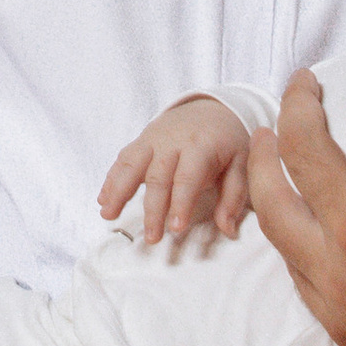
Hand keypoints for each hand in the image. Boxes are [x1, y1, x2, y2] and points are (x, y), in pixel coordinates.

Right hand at [100, 94, 253, 244]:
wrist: (211, 108)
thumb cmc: (228, 140)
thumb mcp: (241, 162)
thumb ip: (235, 195)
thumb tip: (228, 229)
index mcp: (200, 146)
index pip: (187, 177)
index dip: (180, 203)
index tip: (176, 229)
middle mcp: (173, 141)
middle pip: (157, 176)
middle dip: (152, 209)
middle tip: (151, 237)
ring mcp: (153, 138)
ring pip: (132, 164)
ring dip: (118, 190)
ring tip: (108, 215)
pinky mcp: (141, 140)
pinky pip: (123, 159)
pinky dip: (111, 179)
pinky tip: (103, 199)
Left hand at [246, 60, 345, 345]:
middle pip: (299, 145)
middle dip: (299, 101)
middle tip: (305, 83)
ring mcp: (338, 280)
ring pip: (272, 206)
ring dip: (262, 162)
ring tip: (264, 136)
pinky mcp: (335, 320)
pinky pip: (291, 261)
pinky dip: (283, 224)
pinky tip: (290, 207)